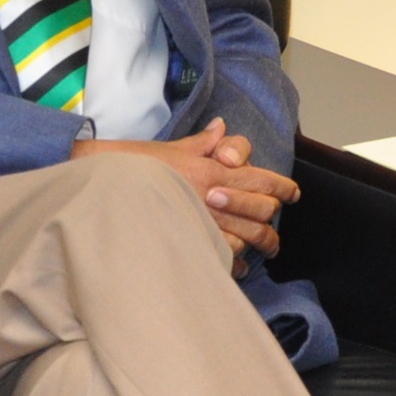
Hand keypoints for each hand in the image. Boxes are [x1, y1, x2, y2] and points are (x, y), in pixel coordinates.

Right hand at [72, 119, 299, 267]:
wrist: (103, 187)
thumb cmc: (135, 166)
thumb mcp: (172, 150)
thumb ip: (202, 143)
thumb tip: (220, 128)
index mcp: (212, 170)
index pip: (259, 178)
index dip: (281, 187)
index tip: (292, 194)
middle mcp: (213, 196)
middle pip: (260, 209)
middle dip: (271, 215)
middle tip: (275, 224)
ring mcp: (203, 222)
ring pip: (247, 236)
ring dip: (259, 243)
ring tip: (264, 251)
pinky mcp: (190, 242)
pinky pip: (223, 257)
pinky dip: (234, 263)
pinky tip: (237, 267)